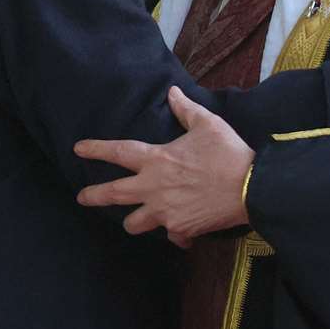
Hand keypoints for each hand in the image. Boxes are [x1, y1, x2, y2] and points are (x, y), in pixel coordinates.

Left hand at [74, 86, 254, 246]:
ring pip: (134, 223)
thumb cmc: (228, 153)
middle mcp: (154, 188)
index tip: (78, 149)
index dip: (96, 149)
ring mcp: (165, 212)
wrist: (251, 188)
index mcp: (157, 160)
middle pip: (113, 195)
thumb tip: (173, 93)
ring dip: (133, 221)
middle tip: (82, 198)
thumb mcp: (208, 124)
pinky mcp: (181, 229)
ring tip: (135, 220)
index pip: (118, 152)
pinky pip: (170, 235)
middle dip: (93, 196)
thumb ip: (186, 110)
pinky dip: (174, 233)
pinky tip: (181, 231)